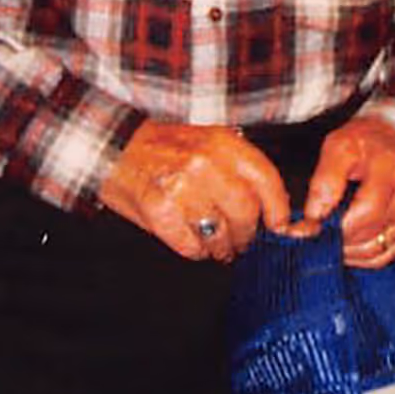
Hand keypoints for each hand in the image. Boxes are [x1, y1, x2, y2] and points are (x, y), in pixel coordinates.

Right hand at [97, 120, 293, 262]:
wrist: (113, 147)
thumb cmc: (164, 146)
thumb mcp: (207, 141)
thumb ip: (238, 167)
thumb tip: (270, 203)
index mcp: (222, 143)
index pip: (266, 179)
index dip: (278, 208)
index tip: (280, 224)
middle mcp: (205, 164)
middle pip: (246, 212)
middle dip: (248, 234)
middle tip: (244, 242)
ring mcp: (181, 189)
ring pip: (220, 233)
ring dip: (223, 248)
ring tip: (221, 249)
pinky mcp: (159, 212)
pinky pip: (190, 245)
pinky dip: (197, 251)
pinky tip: (196, 247)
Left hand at [303, 117, 394, 268]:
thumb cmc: (364, 142)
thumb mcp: (338, 146)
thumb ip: (324, 180)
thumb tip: (313, 218)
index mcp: (391, 170)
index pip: (367, 212)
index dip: (336, 226)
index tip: (311, 226)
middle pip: (371, 236)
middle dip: (338, 241)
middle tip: (317, 233)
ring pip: (377, 251)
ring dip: (349, 252)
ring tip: (331, 239)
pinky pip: (386, 255)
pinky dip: (363, 256)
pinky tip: (349, 244)